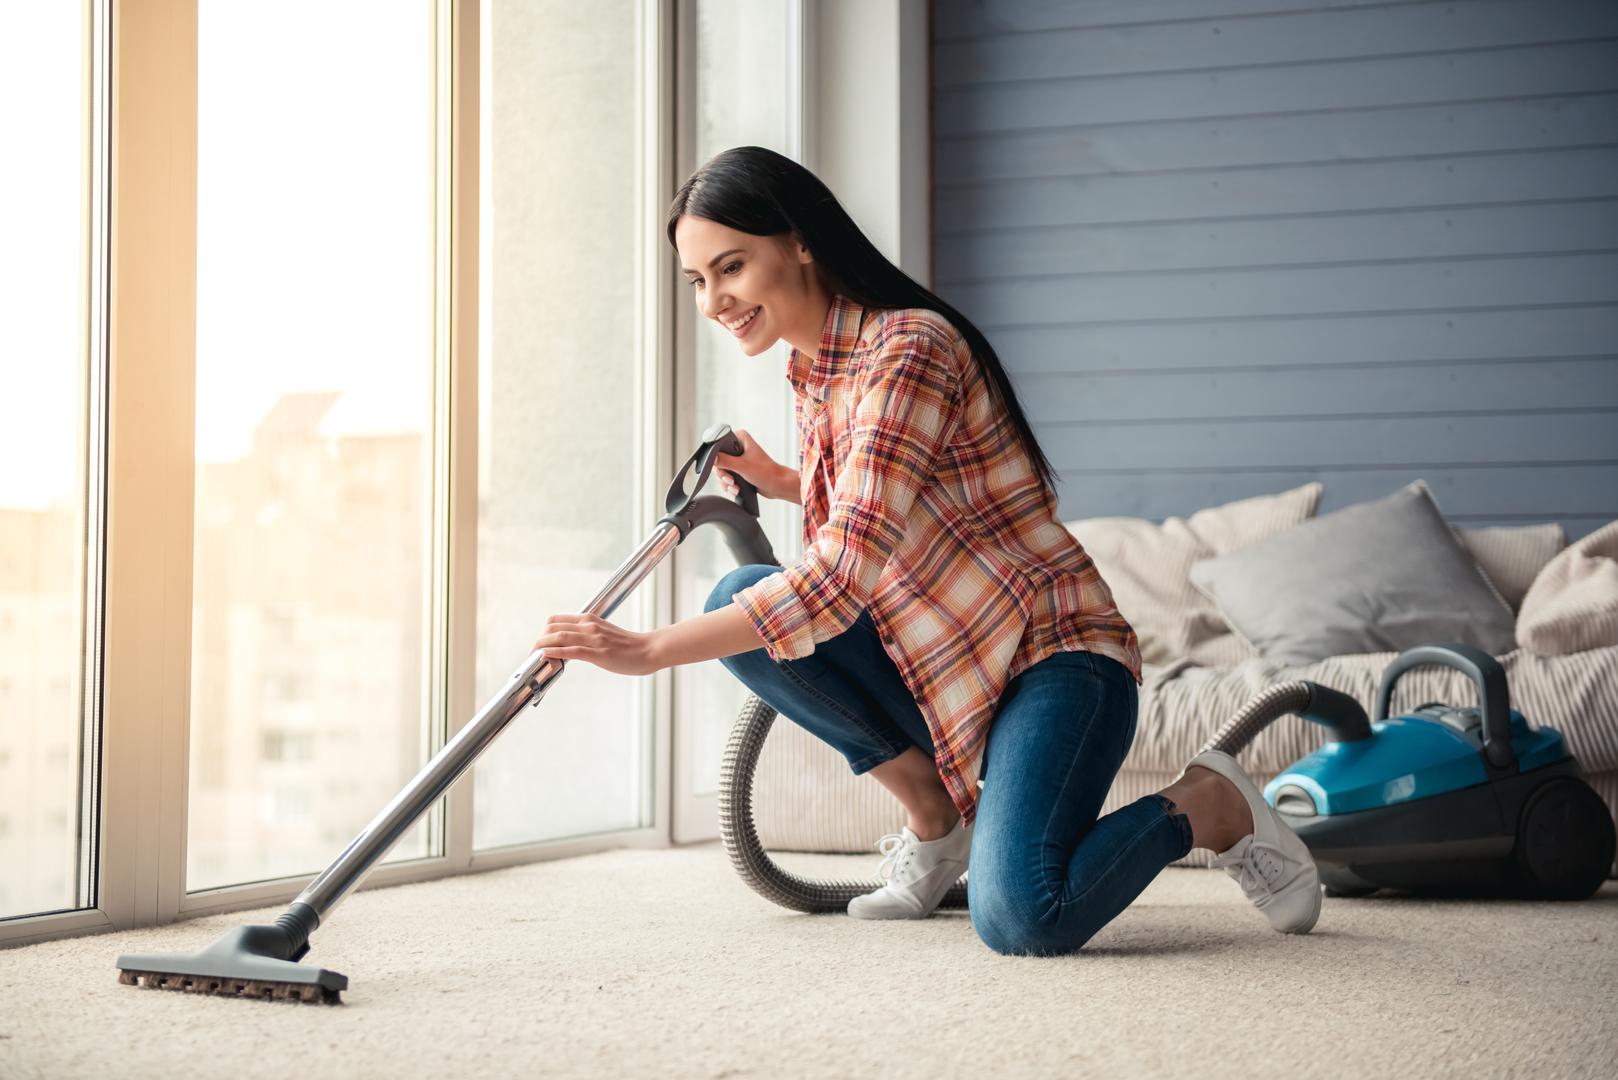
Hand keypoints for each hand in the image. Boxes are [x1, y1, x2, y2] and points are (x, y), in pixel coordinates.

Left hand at [532, 613, 661, 676]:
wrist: (649, 650)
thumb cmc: (629, 646)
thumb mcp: (605, 634)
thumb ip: (589, 635)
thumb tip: (574, 643)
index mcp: (590, 620)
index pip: (557, 620)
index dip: (544, 632)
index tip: (539, 644)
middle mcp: (589, 626)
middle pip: (553, 627)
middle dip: (539, 640)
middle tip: (533, 652)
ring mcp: (594, 639)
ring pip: (559, 637)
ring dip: (542, 646)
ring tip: (533, 656)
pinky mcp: (598, 653)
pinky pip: (571, 651)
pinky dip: (555, 652)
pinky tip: (545, 656)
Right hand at [715, 428, 796, 502]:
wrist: (777, 485)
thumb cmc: (766, 473)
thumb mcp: (743, 466)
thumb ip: (725, 461)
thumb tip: (711, 458)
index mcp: (739, 438)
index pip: (719, 444)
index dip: (716, 458)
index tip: (721, 469)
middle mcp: (738, 446)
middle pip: (718, 460)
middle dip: (724, 475)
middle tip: (731, 481)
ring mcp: (737, 458)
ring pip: (721, 471)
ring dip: (726, 483)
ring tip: (736, 488)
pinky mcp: (738, 469)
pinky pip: (726, 477)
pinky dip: (729, 485)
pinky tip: (736, 490)